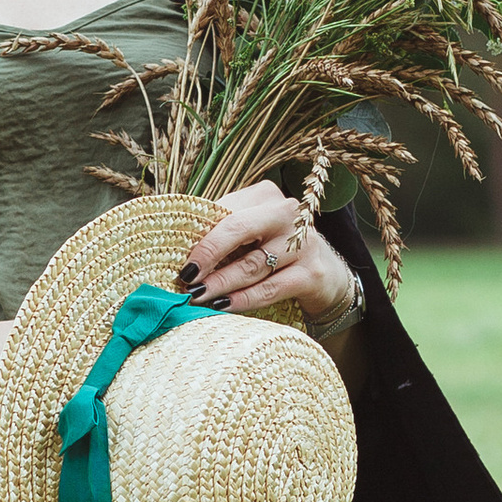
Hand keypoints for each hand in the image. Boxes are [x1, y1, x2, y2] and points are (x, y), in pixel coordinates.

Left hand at [183, 183, 358, 331]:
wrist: (324, 274)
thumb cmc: (273, 250)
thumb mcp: (250, 233)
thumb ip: (221, 233)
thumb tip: (178, 250)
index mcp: (265, 195)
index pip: (226, 211)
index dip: (200, 235)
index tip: (179, 259)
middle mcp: (287, 213)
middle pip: (239, 229)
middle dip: (208, 254)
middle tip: (185, 277)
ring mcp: (303, 243)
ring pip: (252, 264)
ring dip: (221, 283)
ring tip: (197, 295)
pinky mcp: (312, 273)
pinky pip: (270, 288)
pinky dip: (243, 299)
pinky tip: (223, 306)